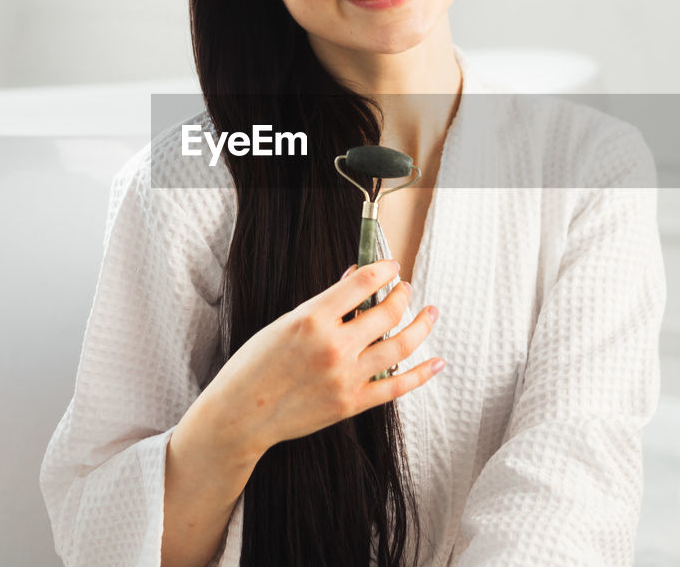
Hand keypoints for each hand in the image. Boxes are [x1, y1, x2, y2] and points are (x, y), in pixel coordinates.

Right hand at [197, 259, 443, 457]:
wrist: (242, 414)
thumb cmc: (256, 365)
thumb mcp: (284, 323)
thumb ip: (324, 303)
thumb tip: (355, 278)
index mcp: (313, 319)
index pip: (363, 283)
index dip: (384, 269)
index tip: (391, 266)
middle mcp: (334, 346)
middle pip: (387, 311)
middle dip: (402, 294)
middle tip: (405, 288)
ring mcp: (346, 377)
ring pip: (400, 345)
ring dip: (421, 325)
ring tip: (430, 313)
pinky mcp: (352, 403)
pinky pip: (398, 386)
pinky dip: (422, 373)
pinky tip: (437, 360)